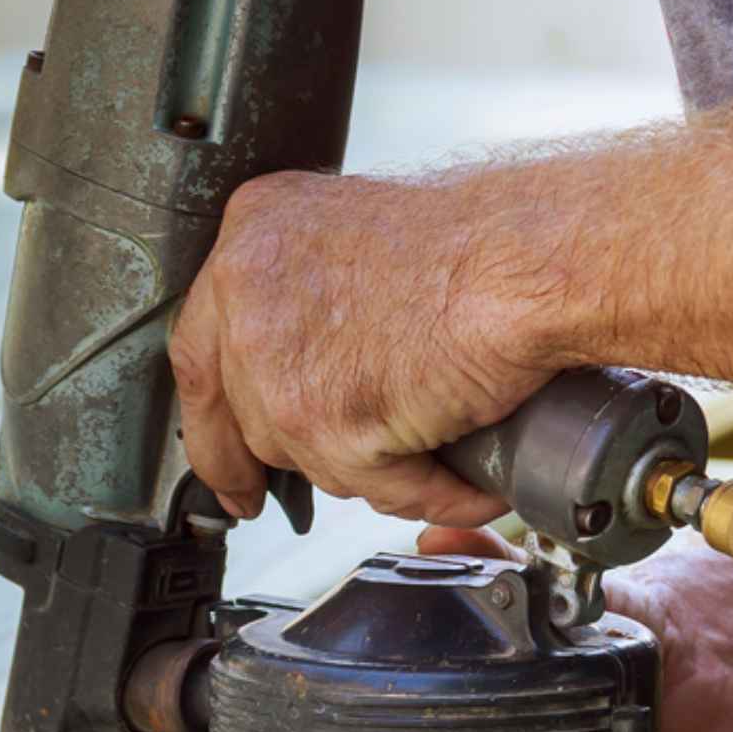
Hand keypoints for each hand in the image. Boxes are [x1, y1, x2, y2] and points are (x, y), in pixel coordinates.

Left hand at [169, 170, 556, 527]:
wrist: (531, 261)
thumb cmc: (481, 239)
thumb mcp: (358, 237)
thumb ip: (309, 290)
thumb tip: (305, 361)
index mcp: (251, 236)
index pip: (201, 347)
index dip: (213, 414)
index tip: (225, 458)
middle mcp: (248, 294)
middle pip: (242, 411)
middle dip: (272, 457)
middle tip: (274, 494)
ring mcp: (278, 363)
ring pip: (304, 458)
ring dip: (366, 467)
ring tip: (430, 453)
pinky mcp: (326, 423)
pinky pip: (376, 487)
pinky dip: (432, 491)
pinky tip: (466, 483)